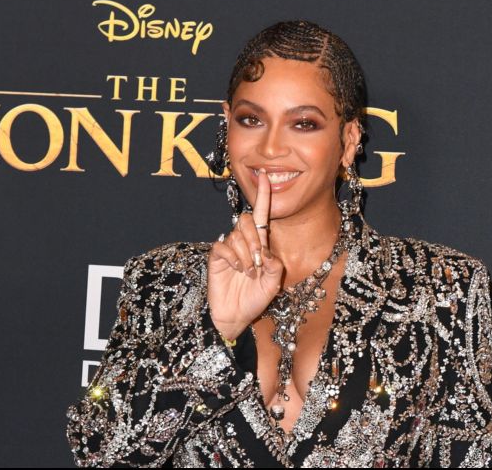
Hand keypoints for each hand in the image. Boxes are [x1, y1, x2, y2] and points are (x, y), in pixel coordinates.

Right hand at [207, 168, 284, 340]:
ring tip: (248, 272)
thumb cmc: (255, 300)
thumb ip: (275, 264)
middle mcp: (244, 242)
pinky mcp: (217, 256)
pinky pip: (224, 245)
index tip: (265, 175)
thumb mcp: (273, 283)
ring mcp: (230, 249)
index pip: (262, 215)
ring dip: (246, 253)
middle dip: (256, 239)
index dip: (263, 195)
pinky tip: (237, 269)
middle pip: (248, 221)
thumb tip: (265, 250)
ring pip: (237, 235)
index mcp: (261, 244)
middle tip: (259, 262)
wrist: (235, 317)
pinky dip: (233, 257)